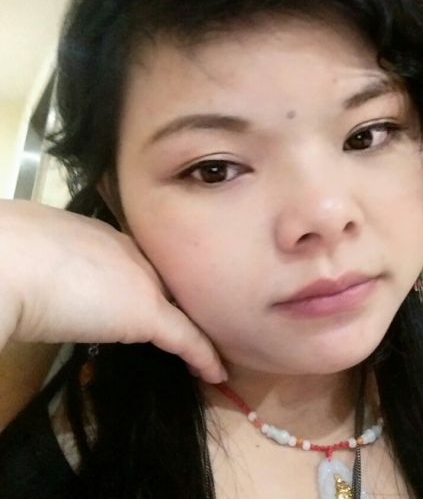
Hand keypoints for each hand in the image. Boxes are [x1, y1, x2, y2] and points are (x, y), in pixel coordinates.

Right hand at [0, 198, 226, 382]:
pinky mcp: (147, 314)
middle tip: (195, 322)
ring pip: (182, 307)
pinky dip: (202, 356)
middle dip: (181, 302)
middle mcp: (135, 253)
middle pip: (168, 282)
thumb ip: (66, 267)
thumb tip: (58, 286)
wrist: (9, 262)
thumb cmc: (16, 258)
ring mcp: (144, 281)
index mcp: (109, 238)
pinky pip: (185, 338)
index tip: (160, 299)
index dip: (152, 285)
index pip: (142, 265)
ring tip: (209, 344)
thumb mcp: (44, 255)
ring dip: (194, 326)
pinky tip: (215, 372)